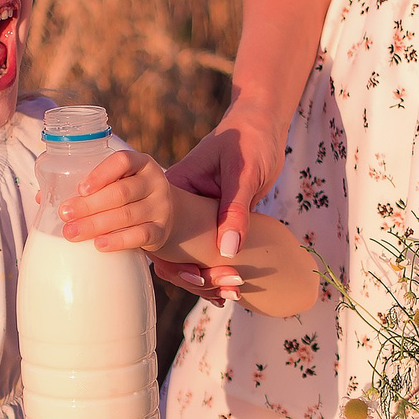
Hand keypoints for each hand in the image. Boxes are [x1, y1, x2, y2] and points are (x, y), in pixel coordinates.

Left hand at [59, 143, 175, 255]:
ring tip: (71, 233)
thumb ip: (87, 186)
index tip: (80, 189)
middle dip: (89, 205)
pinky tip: (99, 244)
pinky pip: (140, 236)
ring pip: (127, 215)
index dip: (101, 174)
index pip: (123, 161)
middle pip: (120, 192)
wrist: (168, 216)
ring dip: (96, 225)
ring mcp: (160, 207)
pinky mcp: (161, 231)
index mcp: (140, 163)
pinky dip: (118, 241)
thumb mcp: (117, 183)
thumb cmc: (130, 196)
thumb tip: (44, 197)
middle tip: (65, 214)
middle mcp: (154, 182)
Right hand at [151, 104, 286, 300]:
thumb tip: (228, 251)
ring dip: (207, 281)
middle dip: (195, 278)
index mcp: (172, 189)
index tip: (199, 278)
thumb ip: (235, 210)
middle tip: (228, 289)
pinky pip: (204, 254)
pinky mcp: (211, 223)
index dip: (172, 264)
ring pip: (186, 259)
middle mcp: (175, 207)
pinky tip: (229, 290)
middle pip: (170, 255)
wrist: (264, 125)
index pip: (154, 233)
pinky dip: (215, 272)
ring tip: (233, 292)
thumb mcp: (242, 173)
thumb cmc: (248, 139)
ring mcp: (192, 217)